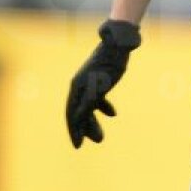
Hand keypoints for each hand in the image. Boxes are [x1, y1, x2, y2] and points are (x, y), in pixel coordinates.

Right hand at [66, 19, 140, 147]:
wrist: (118, 44)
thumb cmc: (109, 65)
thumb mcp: (101, 85)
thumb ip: (89, 101)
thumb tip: (77, 118)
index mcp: (77, 88)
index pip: (72, 114)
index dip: (74, 130)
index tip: (78, 146)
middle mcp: (79, 86)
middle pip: (79, 112)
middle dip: (86, 128)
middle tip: (98, 141)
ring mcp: (88, 83)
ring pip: (88, 107)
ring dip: (94, 121)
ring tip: (102, 135)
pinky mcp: (98, 80)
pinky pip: (97, 98)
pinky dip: (103, 107)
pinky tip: (113, 114)